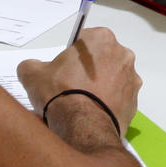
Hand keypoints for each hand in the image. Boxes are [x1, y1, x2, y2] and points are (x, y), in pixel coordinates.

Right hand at [18, 27, 141, 135]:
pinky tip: (91, 115)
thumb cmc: (60, 92)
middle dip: (88, 72)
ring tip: (80, 105)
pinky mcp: (134, 103)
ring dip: (99, 88)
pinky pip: (117, 100)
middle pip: (101, 60)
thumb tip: (30, 68)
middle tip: (70, 88)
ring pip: (111, 80)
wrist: (82, 127)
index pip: (84, 41)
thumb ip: (31, 65)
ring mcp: (132, 80)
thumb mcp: (33, 74)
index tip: (63, 70)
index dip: (71, 56)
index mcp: (102, 39)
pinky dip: (106, 105)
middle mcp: (123, 54)